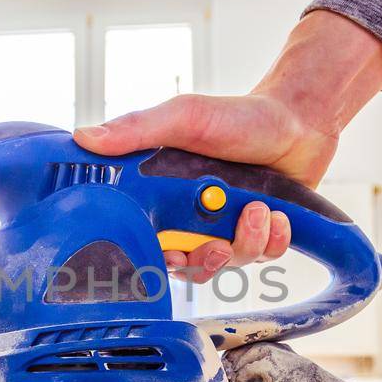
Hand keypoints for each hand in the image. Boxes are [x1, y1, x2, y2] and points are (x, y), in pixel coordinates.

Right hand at [73, 10, 381, 278]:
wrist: (296, 119)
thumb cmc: (237, 116)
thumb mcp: (184, 117)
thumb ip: (137, 130)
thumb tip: (85, 137)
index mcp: (163, 196)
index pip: (144, 240)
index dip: (153, 257)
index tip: (168, 254)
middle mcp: (192, 218)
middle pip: (186, 265)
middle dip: (205, 261)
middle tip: (217, 245)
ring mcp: (226, 228)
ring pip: (227, 264)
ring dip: (245, 242)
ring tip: (258, 209)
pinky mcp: (259, 235)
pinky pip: (262, 257)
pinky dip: (271, 239)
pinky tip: (276, 215)